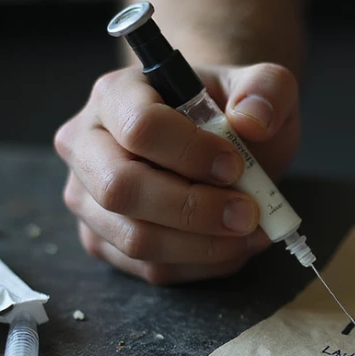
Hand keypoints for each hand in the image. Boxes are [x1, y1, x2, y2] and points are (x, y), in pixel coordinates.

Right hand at [54, 62, 299, 283]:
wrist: (220, 145)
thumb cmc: (231, 113)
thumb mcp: (263, 87)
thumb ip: (267, 89)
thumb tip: (253, 120)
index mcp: (116, 95)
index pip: (140, 128)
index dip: (192, 153)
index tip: (236, 166)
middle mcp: (86, 145)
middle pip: (121, 190)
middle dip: (194, 209)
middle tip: (248, 214)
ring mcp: (88, 198)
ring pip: (135, 239)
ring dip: (203, 245)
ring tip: (250, 232)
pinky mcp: (104, 240)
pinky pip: (150, 268)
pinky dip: (201, 264)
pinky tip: (232, 246)